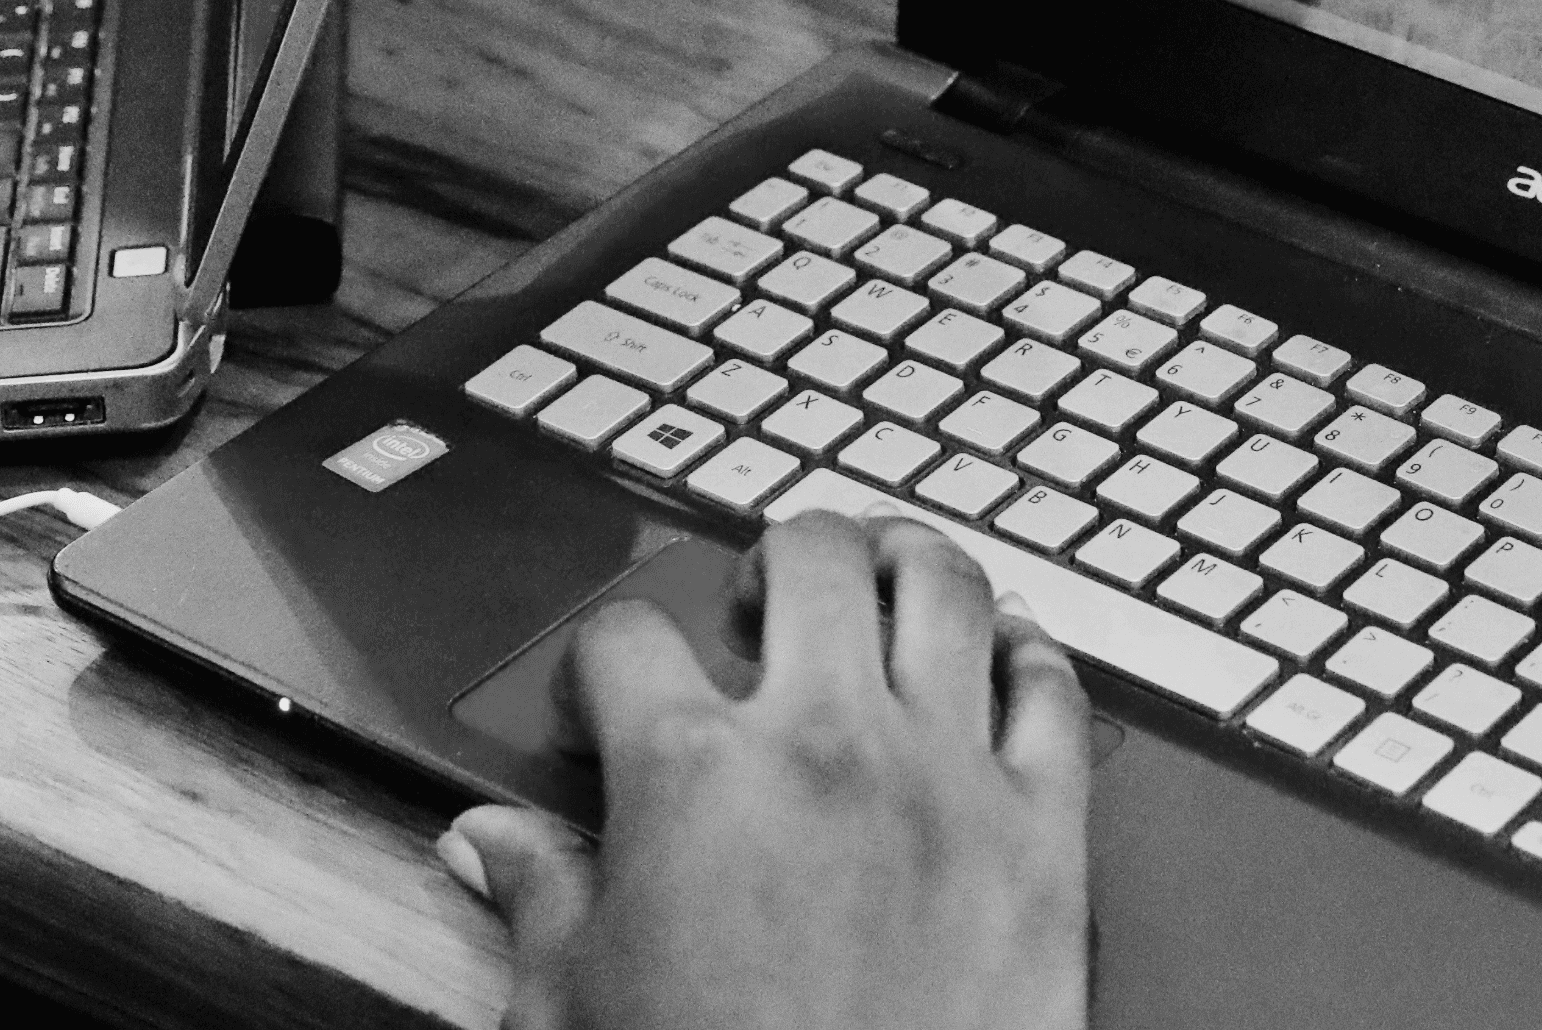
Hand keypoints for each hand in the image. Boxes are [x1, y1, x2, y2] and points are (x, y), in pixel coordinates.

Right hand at [446, 514, 1093, 1029]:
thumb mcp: (578, 1012)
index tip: (603, 702)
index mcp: (692, 775)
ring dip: (907, 561)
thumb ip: (540, 901)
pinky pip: (1054, 690)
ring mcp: (947, 776)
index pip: (623, 638)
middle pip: (809, 556)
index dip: (597, 664)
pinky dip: (1031, 650)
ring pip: (947, 587)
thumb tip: (486, 845)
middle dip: (772, 560)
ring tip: (881, 577)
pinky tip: (1007, 648)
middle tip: (758, 606)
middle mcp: (826, 745)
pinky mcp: (1045, 832)